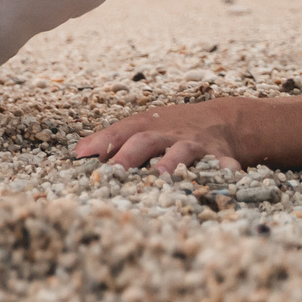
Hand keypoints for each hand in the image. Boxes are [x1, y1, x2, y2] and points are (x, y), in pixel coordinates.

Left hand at [76, 98, 250, 173]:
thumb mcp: (143, 126)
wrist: (223, 119)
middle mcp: (167, 133)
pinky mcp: (219, 155)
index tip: (82, 157)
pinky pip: (223, 164)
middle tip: (114, 171)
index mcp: (146, 126)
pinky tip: (225, 181)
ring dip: (171, 162)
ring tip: (162, 176)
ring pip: (182, 150)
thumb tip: (76, 153)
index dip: (101, 143)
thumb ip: (112, 139)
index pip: (119, 132)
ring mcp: (193, 142)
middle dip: (129, 155)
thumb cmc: (173, 127)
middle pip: (146, 140)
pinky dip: (224, 172)